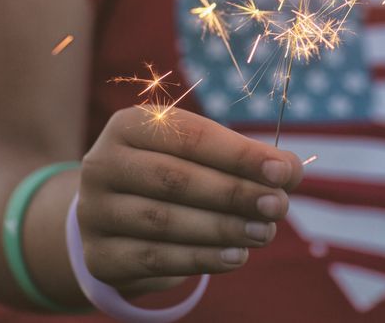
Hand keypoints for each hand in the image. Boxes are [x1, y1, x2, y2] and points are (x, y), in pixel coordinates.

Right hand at [76, 106, 302, 294]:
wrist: (117, 221)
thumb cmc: (174, 176)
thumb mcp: (204, 158)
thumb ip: (247, 161)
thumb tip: (290, 171)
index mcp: (130, 125)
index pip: (191, 136)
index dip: (240, 154)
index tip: (283, 171)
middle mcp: (103, 163)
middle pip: (176, 178)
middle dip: (235, 193)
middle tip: (278, 206)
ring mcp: (94, 211)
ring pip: (164, 221)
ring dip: (223, 229)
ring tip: (264, 233)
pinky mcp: (100, 255)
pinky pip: (155, 258)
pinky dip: (201, 259)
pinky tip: (236, 257)